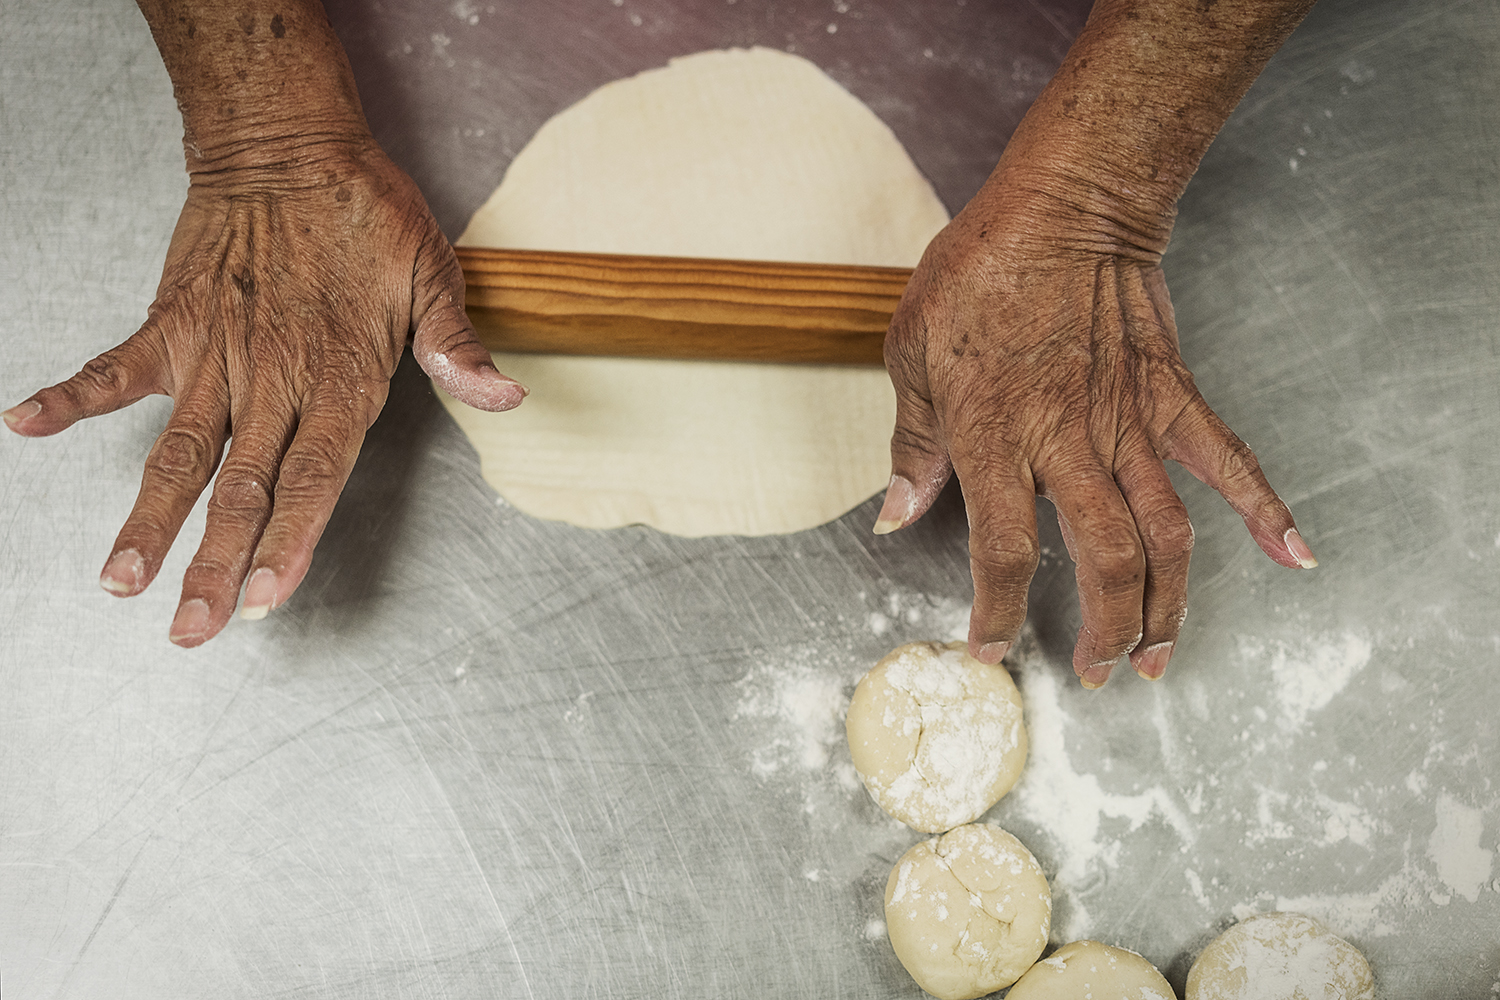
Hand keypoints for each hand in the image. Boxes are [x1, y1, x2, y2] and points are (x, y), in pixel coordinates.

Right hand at [3, 137, 524, 645]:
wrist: (290, 142)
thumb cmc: (366, 213)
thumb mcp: (433, 275)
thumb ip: (456, 347)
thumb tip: (504, 397)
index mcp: (342, 376)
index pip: (315, 476)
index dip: (290, 541)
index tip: (264, 599)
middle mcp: (274, 375)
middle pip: (242, 485)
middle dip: (214, 562)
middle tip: (191, 630)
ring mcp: (217, 352)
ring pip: (180, 449)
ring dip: (148, 518)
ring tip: (119, 579)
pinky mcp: (173, 321)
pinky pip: (116, 366)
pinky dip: (72, 396)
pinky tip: (27, 426)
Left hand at [875, 180, 1316, 686]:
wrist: (1063, 204)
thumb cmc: (977, 272)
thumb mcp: (912, 356)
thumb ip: (912, 445)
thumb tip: (894, 515)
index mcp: (993, 437)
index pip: (1004, 551)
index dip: (998, 613)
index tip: (990, 650)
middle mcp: (1066, 440)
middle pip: (1103, 558)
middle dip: (1106, 628)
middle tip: (1101, 671)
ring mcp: (1127, 420)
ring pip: (1165, 532)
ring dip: (1170, 602)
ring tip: (1162, 654)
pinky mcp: (1171, 395)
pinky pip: (1226, 459)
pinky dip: (1263, 507)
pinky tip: (1292, 555)